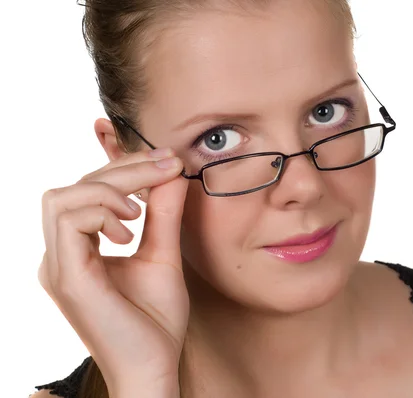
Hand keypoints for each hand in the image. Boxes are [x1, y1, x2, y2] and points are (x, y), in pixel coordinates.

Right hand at [39, 149, 189, 395]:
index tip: (168, 160)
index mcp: (79, 249)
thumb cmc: (156, 320)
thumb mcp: (162, 254)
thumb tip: (173, 170)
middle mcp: (61, 255)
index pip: (88, 190)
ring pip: (61, 197)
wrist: (153, 366)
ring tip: (138, 214)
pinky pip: (67, 221)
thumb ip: (163, 213)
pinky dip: (102, 213)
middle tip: (166, 166)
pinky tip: (130, 233)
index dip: (125, 167)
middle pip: (74, 186)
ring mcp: (58, 266)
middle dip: (122, 169)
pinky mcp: (65, 277)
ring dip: (108, 191)